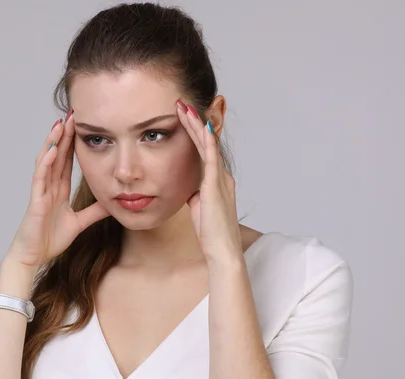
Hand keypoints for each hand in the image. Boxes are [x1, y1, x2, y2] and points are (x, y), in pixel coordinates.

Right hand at [5, 110, 110, 271]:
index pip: (66, 162)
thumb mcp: (79, 223)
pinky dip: (45, 164)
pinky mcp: (35, 202)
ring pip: (46, 161)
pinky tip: (51, 150)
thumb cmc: (50, 240)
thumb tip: (112, 203)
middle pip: (57, 155)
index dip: (72, 144)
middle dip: (64, 135)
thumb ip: (94, 212)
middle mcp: (48, 187)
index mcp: (57, 190)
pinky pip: (40, 179)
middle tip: (72, 113)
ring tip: (61, 123)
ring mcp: (40, 192)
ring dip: (53, 142)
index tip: (81, 126)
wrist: (33, 258)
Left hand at [176, 101, 243, 266]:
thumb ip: (194, 193)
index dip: (194, 131)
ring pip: (207, 144)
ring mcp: (220, 178)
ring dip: (196, 124)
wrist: (222, 250)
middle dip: (194, 121)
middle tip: (181, 103)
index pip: (204, 149)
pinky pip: (211, 156)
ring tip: (183, 107)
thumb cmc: (211, 233)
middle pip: (206, 141)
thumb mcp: (199, 207)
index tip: (182, 116)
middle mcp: (221, 175)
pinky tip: (200, 125)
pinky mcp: (216, 185)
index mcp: (217, 180)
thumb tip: (186, 187)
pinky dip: (206, 139)